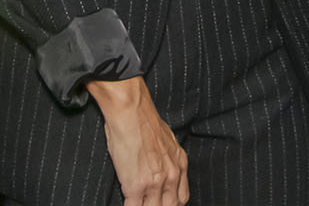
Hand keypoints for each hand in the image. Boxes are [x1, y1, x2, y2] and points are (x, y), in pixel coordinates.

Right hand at [87, 77, 187, 205]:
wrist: (131, 112)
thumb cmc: (144, 120)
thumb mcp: (167, 139)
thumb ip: (168, 157)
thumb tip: (160, 164)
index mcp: (180, 164)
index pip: (181, 198)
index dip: (171, 204)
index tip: (162, 203)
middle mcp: (171, 175)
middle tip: (149, 203)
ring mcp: (155, 182)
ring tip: (138, 202)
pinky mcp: (136, 185)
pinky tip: (127, 201)